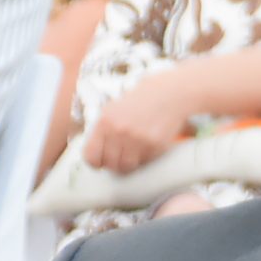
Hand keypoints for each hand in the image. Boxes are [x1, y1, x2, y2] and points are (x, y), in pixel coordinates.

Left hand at [79, 72, 194, 175]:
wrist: (168, 94)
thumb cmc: (140, 102)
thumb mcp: (113, 110)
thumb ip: (102, 130)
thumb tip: (95, 152)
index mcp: (105, 122)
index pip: (91, 156)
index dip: (96, 162)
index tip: (101, 162)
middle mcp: (119, 131)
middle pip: (110, 164)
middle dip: (114, 164)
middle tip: (120, 159)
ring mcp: (138, 139)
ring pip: (127, 166)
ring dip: (130, 163)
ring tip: (134, 154)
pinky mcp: (155, 144)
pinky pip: (145, 161)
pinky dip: (145, 157)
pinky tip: (147, 146)